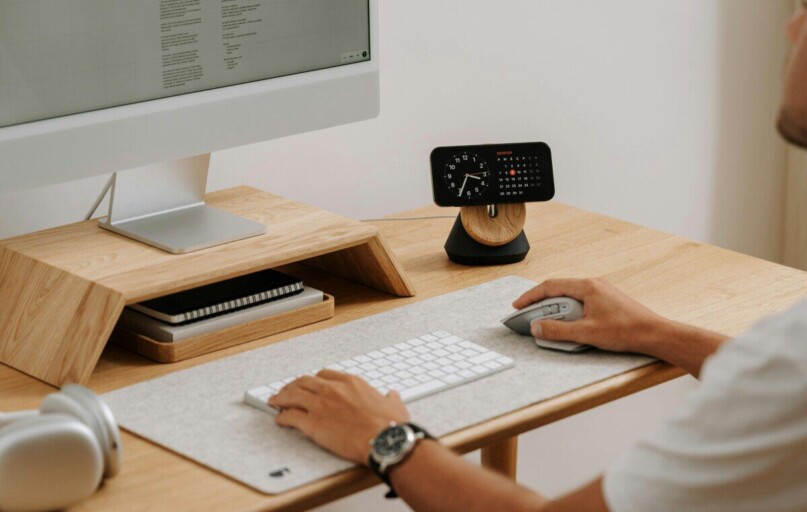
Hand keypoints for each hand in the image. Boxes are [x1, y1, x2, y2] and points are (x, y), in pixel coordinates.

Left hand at [268, 370, 409, 464]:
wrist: (384, 440)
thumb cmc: (390, 425)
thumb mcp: (394, 405)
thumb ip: (390, 399)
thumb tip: (392, 396)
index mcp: (351, 383)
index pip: (325, 375)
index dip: (314, 380)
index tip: (310, 384)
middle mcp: (333, 390)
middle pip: (305, 381)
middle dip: (293, 385)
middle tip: (287, 390)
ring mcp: (321, 405)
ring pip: (293, 395)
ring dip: (281, 398)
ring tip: (275, 401)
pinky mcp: (313, 424)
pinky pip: (290, 417)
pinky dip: (282, 418)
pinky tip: (279, 420)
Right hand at [512, 278, 669, 353]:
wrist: (655, 334)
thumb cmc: (627, 330)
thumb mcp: (586, 333)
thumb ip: (558, 330)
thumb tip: (537, 327)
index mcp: (587, 286)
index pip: (550, 286)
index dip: (531, 296)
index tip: (518, 306)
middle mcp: (594, 285)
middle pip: (559, 290)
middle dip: (542, 304)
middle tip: (529, 316)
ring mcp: (602, 293)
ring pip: (570, 297)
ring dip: (557, 309)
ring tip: (549, 324)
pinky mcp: (607, 302)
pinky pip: (581, 303)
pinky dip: (570, 312)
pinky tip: (570, 325)